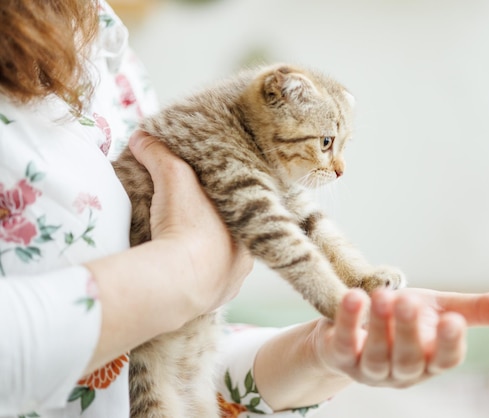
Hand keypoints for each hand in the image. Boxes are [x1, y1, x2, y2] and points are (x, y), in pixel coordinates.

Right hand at [128, 131, 253, 313]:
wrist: (179, 281)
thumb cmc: (186, 225)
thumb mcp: (172, 179)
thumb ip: (159, 155)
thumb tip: (141, 137)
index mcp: (247, 222)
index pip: (238, 208)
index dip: (221, 202)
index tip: (205, 200)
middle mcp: (247, 253)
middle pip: (232, 237)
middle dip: (215, 230)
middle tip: (190, 223)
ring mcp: (234, 279)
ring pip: (223, 263)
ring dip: (207, 257)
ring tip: (183, 248)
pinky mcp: (217, 300)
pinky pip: (210, 287)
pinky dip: (198, 280)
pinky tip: (183, 274)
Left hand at [313, 287, 488, 387]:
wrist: (356, 321)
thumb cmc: (404, 317)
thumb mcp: (440, 309)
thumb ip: (478, 310)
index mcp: (430, 360)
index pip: (445, 360)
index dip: (450, 344)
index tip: (454, 320)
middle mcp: (401, 370)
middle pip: (408, 359)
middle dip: (408, 332)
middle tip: (408, 301)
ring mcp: (368, 367)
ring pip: (375, 355)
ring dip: (378, 327)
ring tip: (381, 296)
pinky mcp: (339, 355)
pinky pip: (342, 342)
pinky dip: (346, 321)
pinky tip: (353, 297)